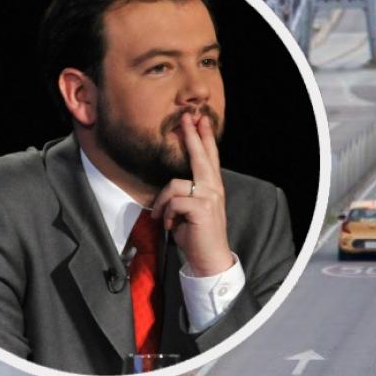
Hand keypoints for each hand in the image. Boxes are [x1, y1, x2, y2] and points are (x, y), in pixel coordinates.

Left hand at [151, 112, 234, 276]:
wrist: (209, 257)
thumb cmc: (196, 234)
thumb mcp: (189, 210)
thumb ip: (185, 194)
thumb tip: (171, 186)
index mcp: (211, 186)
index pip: (208, 157)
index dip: (203, 138)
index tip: (199, 120)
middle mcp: (214, 187)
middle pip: (200, 157)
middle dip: (192, 136)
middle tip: (186, 117)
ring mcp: (209, 196)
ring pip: (174, 185)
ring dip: (162, 203)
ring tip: (164, 218)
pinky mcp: (202, 208)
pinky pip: (173, 202)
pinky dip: (167, 215)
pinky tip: (171, 225)